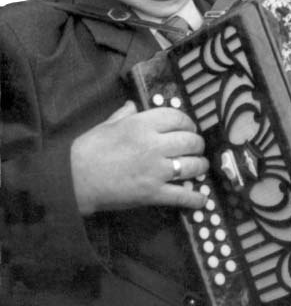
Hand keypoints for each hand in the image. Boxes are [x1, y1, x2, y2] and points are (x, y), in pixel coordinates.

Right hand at [70, 101, 208, 214]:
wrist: (74, 180)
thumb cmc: (88, 149)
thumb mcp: (107, 125)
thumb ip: (125, 114)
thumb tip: (134, 106)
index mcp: (143, 124)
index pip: (178, 118)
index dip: (188, 122)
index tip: (189, 128)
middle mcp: (155, 145)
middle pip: (190, 141)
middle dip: (197, 144)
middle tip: (196, 148)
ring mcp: (157, 170)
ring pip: (192, 165)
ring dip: (200, 166)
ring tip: (200, 167)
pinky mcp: (154, 193)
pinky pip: (182, 196)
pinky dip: (195, 199)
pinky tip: (201, 199)